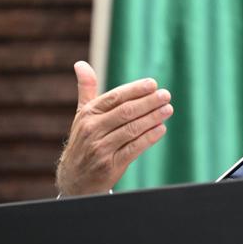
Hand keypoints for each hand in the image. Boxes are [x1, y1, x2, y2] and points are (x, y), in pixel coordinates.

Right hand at [55, 61, 172, 195]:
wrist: (74, 179)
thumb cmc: (84, 141)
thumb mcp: (82, 115)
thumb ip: (86, 89)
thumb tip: (80, 64)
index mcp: (87, 114)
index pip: (114, 97)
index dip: (135, 90)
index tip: (153, 84)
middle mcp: (92, 130)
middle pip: (125, 112)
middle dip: (148, 102)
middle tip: (166, 95)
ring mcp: (100, 148)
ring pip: (131, 129)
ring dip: (152, 118)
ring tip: (168, 109)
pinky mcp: (110, 165)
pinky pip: (134, 148)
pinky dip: (149, 138)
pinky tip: (161, 129)